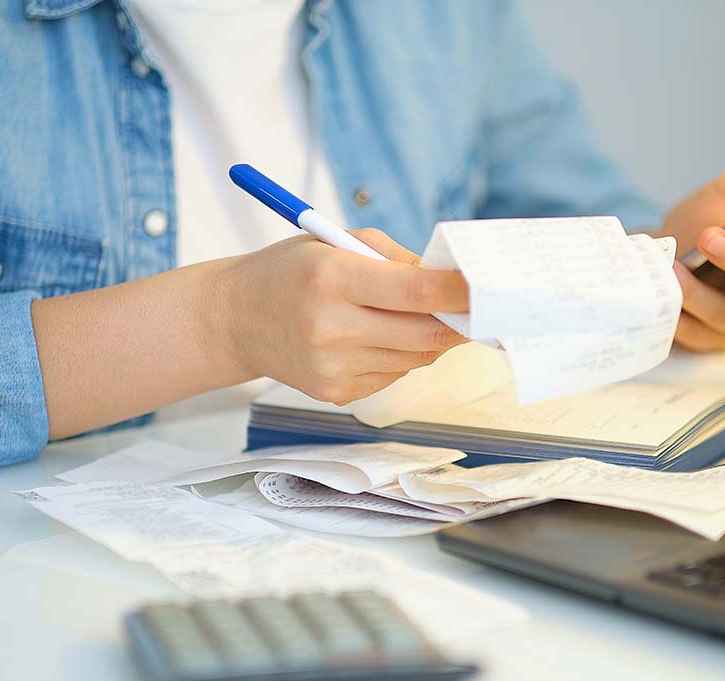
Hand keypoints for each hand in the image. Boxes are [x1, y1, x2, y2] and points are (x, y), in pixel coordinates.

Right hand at [211, 229, 468, 403]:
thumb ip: (399, 261)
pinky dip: (399, 357)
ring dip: (428, 338)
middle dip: (457, 322)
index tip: (488, 288)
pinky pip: (393, 376)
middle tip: (474, 309)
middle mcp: (330, 327)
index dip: (459, 291)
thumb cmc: (294, 272)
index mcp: (332, 278)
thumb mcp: (338, 243)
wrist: (236, 319)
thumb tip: (455, 286)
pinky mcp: (335, 392)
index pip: (415, 290)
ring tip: (411, 316)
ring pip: (414, 358)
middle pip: (424, 334)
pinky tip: (375, 338)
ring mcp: (332, 366)